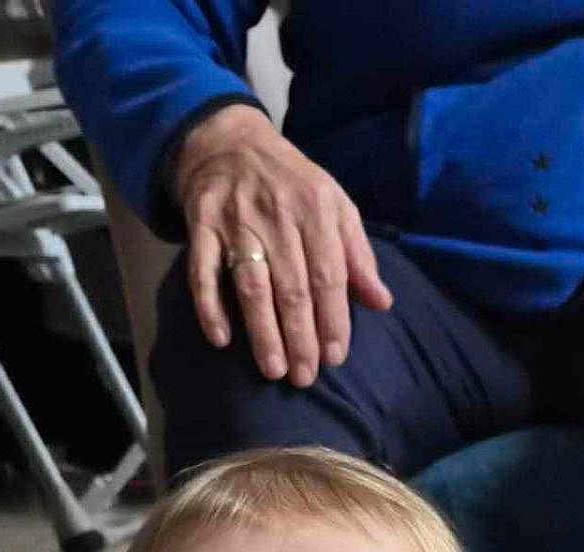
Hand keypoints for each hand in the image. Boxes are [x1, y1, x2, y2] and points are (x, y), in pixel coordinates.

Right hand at [173, 103, 392, 385]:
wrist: (231, 143)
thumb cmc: (291, 185)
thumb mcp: (334, 206)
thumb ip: (358, 255)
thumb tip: (382, 303)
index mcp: (316, 209)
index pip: (329, 274)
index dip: (333, 319)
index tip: (335, 357)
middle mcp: (278, 214)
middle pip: (292, 286)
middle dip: (301, 336)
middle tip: (305, 377)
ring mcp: (237, 220)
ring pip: (252, 284)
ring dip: (263, 331)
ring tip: (274, 369)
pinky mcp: (201, 225)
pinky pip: (202, 271)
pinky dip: (210, 306)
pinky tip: (220, 339)